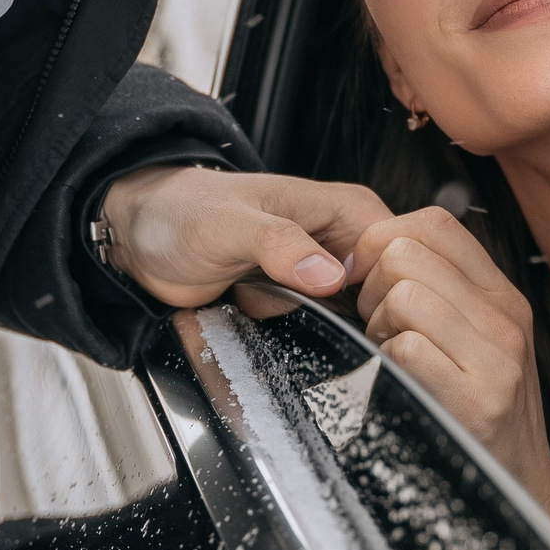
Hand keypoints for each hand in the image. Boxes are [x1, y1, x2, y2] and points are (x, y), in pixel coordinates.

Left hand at [99, 166, 390, 307]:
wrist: (144, 238)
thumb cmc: (184, 211)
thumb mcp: (230, 224)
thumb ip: (279, 244)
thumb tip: (328, 276)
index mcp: (347, 210)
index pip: (406, 254)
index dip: (391, 286)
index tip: (350, 303)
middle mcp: (344, 245)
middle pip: (388, 297)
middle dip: (351, 316)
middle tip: (299, 308)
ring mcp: (325, 280)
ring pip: (357, 324)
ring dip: (322, 331)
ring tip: (270, 306)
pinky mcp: (303, 308)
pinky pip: (324, 336)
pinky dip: (301, 338)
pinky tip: (269, 321)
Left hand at [345, 208, 549, 549]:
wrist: (527, 498)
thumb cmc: (484, 419)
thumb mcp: (477, 343)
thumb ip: (441, 293)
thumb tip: (375, 250)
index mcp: (502, 296)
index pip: (434, 222)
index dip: (382, 240)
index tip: (367, 281)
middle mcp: (505, 317)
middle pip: (406, 251)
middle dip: (371, 288)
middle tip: (380, 330)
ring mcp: (496, 358)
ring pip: (403, 294)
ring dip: (378, 328)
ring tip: (394, 358)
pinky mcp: (479, 400)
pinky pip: (406, 349)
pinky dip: (388, 366)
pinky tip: (401, 387)